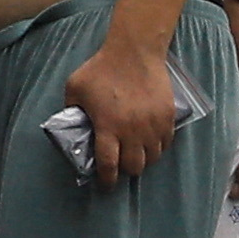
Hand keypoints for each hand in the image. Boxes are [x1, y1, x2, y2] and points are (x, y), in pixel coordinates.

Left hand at [64, 35, 183, 185]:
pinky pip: (166, 143)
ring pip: (152, 158)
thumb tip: (71, 126)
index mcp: (108, 127)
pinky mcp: (167, 117)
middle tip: (120, 165)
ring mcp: (152, 125)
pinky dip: (158, 147)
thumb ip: (71, 110)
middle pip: (133, 167)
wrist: (134, 52)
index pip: (109, 166)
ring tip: (135, 154)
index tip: (105, 185)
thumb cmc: (101, 69)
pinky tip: (149, 143)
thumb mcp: (75, 88)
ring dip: (142, 160)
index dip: (106, 181)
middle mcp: (132, 131)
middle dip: (125, 171)